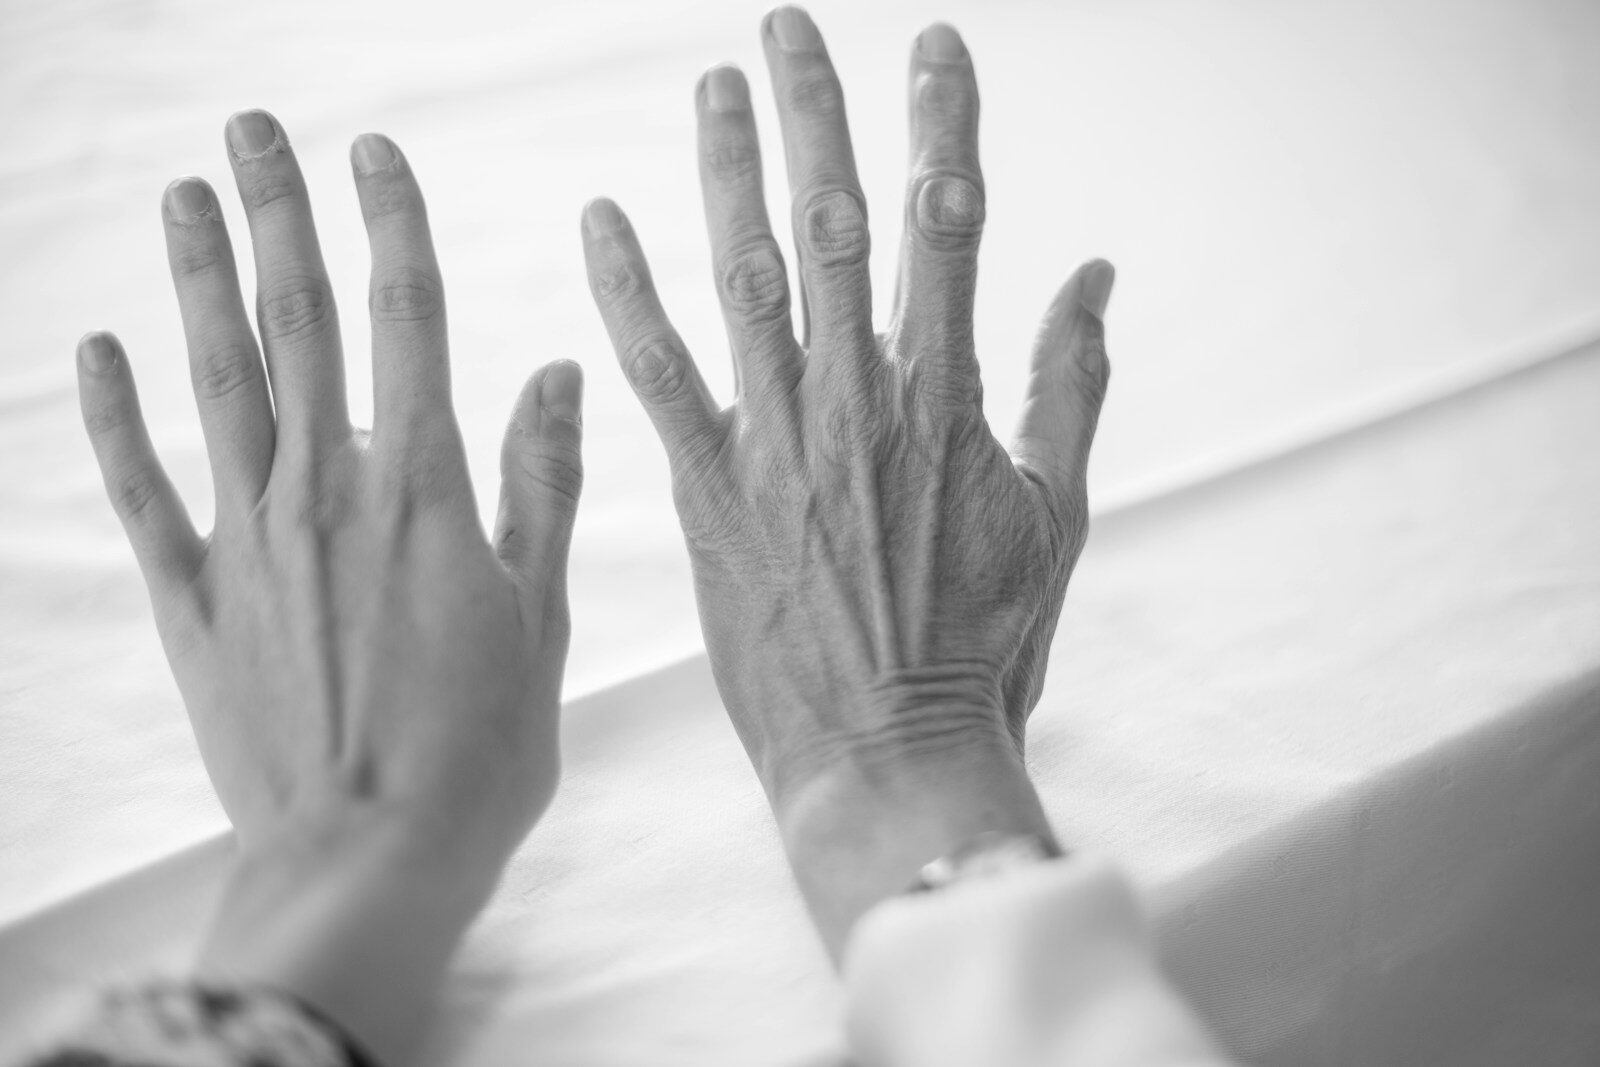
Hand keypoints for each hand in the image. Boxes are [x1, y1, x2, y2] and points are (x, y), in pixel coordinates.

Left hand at [76, 110, 583, 1059]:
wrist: (371, 860)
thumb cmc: (480, 749)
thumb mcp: (541, 615)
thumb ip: (542, 486)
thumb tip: (560, 373)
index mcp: (426, 491)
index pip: (406, 323)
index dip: (390, 227)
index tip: (373, 152)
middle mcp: (329, 493)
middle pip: (299, 325)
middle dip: (278, 216)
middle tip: (251, 128)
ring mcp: (250, 541)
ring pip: (219, 383)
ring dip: (199, 282)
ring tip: (182, 197)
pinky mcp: (194, 600)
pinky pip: (144, 490)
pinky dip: (116, 417)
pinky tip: (98, 349)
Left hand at [581, 8, 1112, 952]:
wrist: (887, 754)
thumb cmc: (984, 643)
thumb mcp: (1055, 514)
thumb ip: (1069, 386)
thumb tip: (1092, 276)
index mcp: (949, 397)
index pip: (946, 225)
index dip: (940, 123)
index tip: (931, 45)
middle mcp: (858, 400)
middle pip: (833, 222)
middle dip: (815, 112)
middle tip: (784, 24)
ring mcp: (777, 443)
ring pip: (743, 275)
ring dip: (725, 170)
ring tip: (713, 85)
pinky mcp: (708, 492)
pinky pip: (658, 374)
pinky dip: (627, 293)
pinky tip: (599, 219)